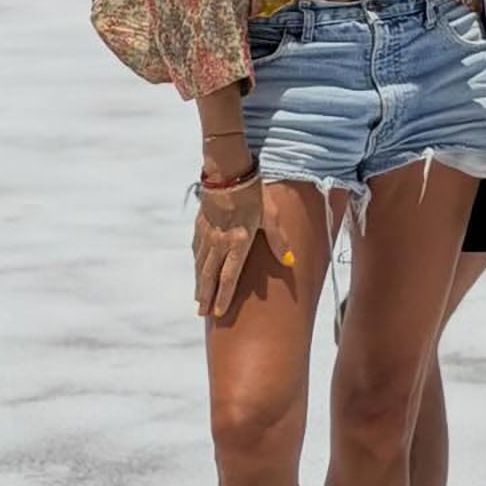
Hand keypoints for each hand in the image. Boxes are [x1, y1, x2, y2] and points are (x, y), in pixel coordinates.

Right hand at [192, 171, 293, 321]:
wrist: (228, 172)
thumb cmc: (254, 193)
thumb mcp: (271, 216)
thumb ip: (278, 240)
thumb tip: (290, 262)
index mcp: (238, 242)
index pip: (229, 277)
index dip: (223, 296)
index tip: (218, 312)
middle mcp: (219, 242)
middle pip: (210, 275)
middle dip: (206, 296)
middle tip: (201, 312)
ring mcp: (207, 234)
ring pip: (200, 264)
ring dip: (199, 283)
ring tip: (197, 298)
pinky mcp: (201, 224)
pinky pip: (196, 248)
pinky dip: (196, 262)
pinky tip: (196, 267)